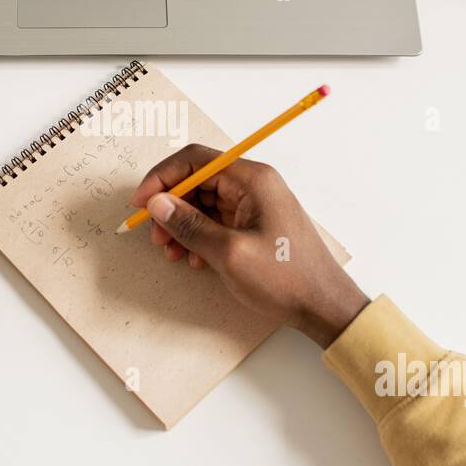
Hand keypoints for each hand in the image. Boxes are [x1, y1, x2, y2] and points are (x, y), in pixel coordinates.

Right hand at [130, 145, 369, 347]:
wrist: (323, 305)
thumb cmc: (285, 278)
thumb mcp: (229, 253)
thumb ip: (190, 225)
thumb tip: (157, 203)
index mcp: (252, 179)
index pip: (196, 159)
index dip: (163, 178)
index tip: (142, 203)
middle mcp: (253, 185)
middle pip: (197, 180)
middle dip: (170, 206)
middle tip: (156, 235)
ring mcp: (254, 204)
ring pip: (203, 202)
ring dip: (182, 224)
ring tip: (172, 251)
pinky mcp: (253, 224)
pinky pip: (216, 220)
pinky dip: (198, 235)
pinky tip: (193, 258)